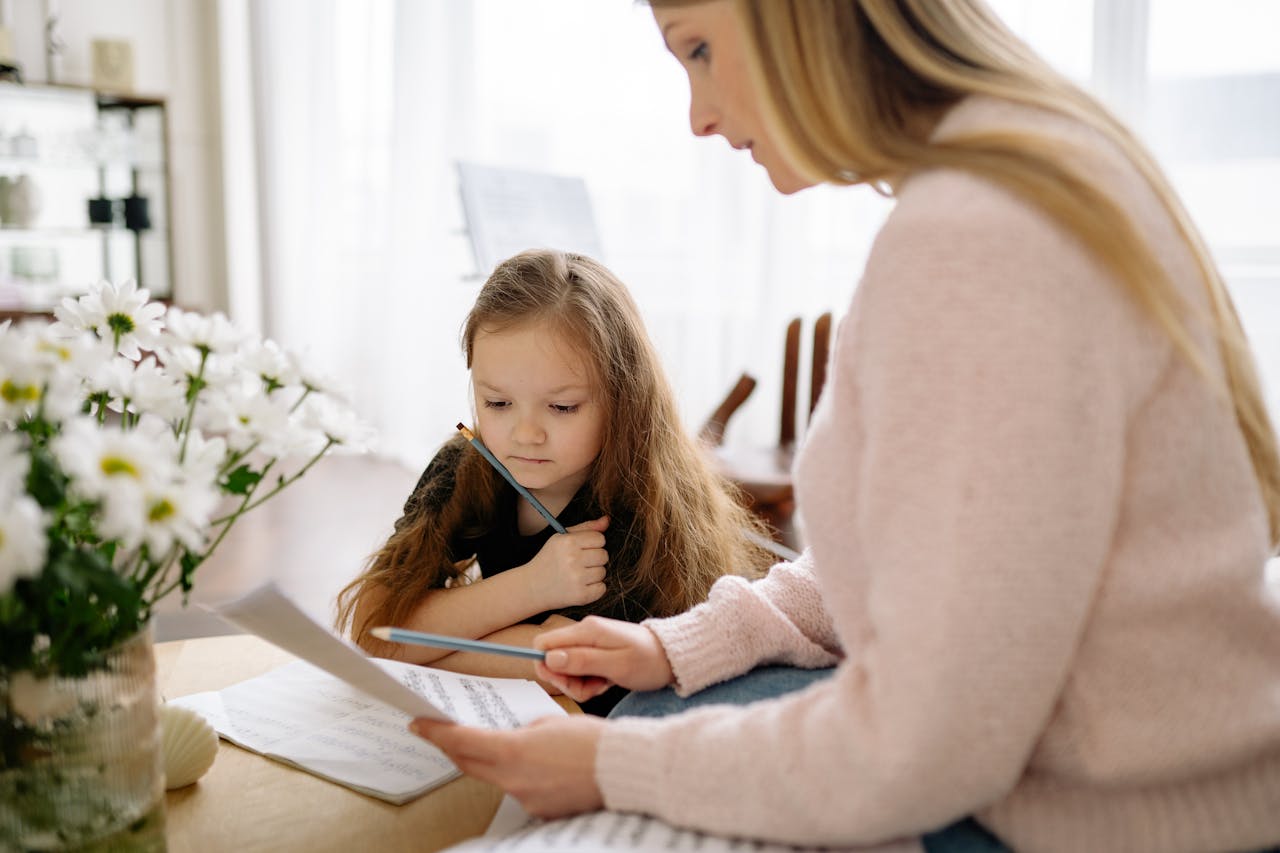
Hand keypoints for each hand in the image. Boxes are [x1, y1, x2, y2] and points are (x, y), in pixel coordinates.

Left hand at [411, 715, 605, 817]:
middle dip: (453, 747)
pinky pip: (520, 790)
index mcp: (511, 750)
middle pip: (469, 763)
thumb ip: (523, 730)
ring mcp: (524, 799)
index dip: (436, 732)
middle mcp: (511, 779)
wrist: (621, 770)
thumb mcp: (551, 722)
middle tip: (441, 733)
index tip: (418, 723)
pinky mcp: (539, 810)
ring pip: (496, 777)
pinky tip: (539, 766)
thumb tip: (513, 737)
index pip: (461, 741)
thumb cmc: (591, 740)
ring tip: (501, 745)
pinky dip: (520, 776)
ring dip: (491, 761)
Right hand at [523, 517, 608, 610]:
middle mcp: (572, 559)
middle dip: (594, 559)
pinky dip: (594, 589)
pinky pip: (602, 588)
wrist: (532, 587)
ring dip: (594, 574)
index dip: (593, 544)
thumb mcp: (562, 538)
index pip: (600, 538)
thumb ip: (586, 528)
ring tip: (578, 575)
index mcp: (568, 541)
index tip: (583, 549)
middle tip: (579, 563)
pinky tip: (580, 586)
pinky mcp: (581, 595)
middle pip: (604, 555)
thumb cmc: (550, 559)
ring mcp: (577, 578)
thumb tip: (607, 519)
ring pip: (603, 572)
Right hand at [533, 616, 673, 702]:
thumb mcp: (616, 665)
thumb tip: (549, 659)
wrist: (672, 658)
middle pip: (552, 659)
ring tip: (603, 684)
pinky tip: (606, 682)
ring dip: (580, 684)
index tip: (567, 682)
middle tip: (590, 688)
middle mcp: (584, 633)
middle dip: (566, 680)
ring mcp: (589, 643)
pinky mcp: (595, 654)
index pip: (543, 643)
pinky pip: (579, 672)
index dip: (546, 666)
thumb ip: (582, 661)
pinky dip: (589, 682)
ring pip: (566, 669)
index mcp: (587, 631)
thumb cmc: (649, 661)